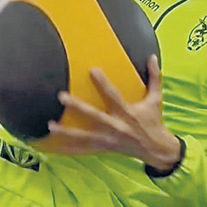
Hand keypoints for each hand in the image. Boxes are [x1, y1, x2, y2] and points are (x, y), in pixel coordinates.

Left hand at [43, 56, 181, 171]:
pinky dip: (69, 149)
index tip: (92, 70)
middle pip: (94, 117)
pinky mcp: (104, 148)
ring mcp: (108, 139)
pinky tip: (54, 146)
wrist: (157, 149)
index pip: (113, 95)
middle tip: (61, 97)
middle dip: (77, 107)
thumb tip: (153, 56)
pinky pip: (84, 150)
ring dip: (67, 132)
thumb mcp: (156, 99)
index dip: (103, 83)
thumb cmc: (154, 120)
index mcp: (127, 112)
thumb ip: (154, 77)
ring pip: (84, 137)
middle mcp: (116, 126)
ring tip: (50, 125)